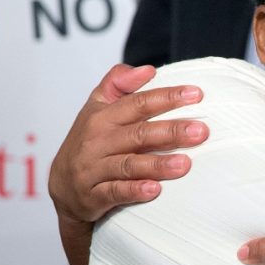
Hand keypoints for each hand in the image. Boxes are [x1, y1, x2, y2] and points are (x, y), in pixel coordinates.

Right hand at [48, 64, 208, 229]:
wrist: (62, 188)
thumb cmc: (89, 141)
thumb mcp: (97, 108)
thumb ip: (118, 83)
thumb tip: (148, 69)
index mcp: (102, 117)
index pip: (138, 103)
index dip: (167, 97)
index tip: (196, 94)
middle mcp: (97, 141)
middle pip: (139, 134)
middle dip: (171, 131)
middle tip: (201, 131)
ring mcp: (94, 169)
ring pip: (129, 165)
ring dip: (158, 164)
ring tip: (185, 164)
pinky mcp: (93, 195)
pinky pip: (115, 192)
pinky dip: (134, 191)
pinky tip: (155, 190)